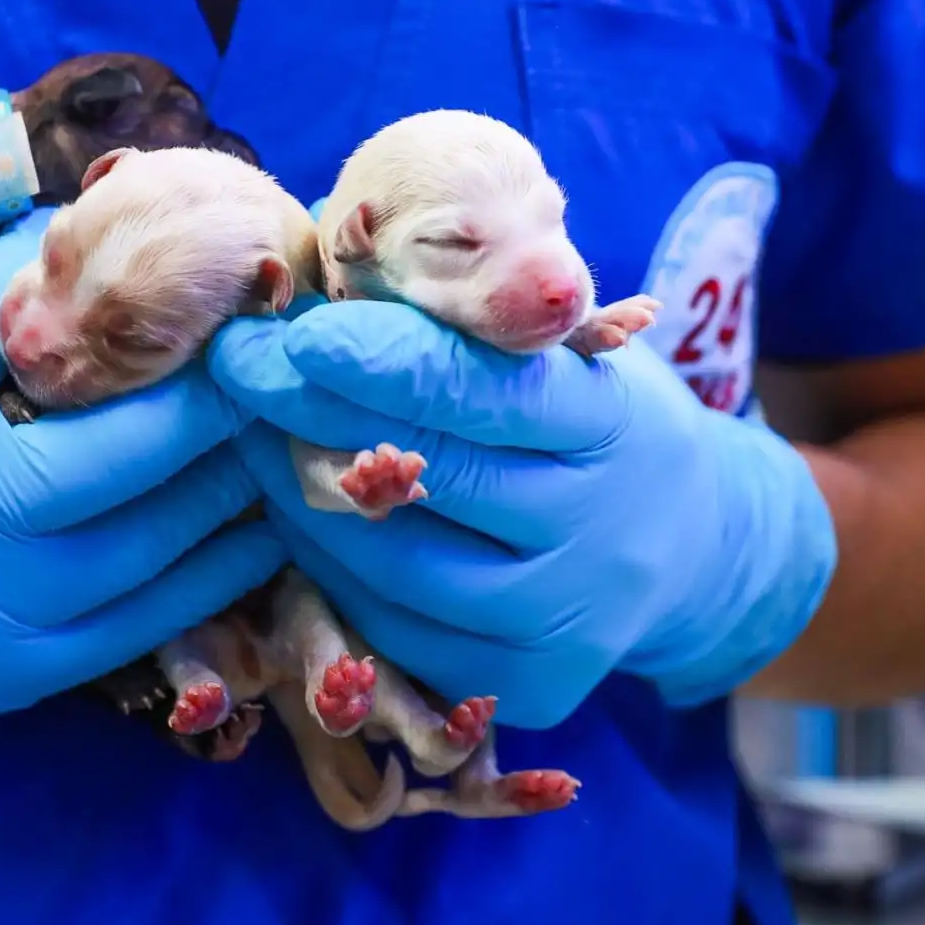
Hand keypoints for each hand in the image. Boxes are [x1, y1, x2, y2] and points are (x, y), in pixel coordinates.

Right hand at [0, 88, 282, 806]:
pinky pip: (137, 627)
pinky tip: (253, 525)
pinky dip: (207, 575)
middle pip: (133, 435)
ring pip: (155, 536)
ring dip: (231, 464)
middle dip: (213, 368)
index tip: (133, 208)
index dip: (81, 251)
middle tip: (266, 312)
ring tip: (278, 403)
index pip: (17, 312)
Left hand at [207, 301, 837, 726]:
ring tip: (255, 436)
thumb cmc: (589, 421)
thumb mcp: (560, 352)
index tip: (295, 330)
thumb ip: (461, 322)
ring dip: (304, 495)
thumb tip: (329, 240)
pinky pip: (396, 630)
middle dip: (313, 410)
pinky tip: (305, 517)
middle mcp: (598, 525)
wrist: (687, 544)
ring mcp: (564, 616)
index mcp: (609, 419)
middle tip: (237, 364)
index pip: (483, 390)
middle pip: (429, 472)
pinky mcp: (530, 684)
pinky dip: (336, 571)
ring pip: (394, 563)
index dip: (380, 360)